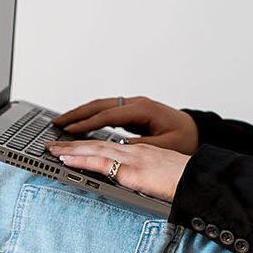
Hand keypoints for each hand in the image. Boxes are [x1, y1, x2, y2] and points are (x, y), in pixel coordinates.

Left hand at [47, 139, 189, 203]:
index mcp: (144, 154)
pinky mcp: (132, 169)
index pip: (111, 147)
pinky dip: (81, 158)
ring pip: (94, 149)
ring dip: (71, 149)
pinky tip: (66, 159)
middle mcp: (136, 151)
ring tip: (52, 149)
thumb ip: (149, 182)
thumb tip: (140, 189)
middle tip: (53, 144)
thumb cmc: (190, 184)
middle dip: (74, 144)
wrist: (204, 181)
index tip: (75, 147)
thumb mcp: (165, 180)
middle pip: (98, 144)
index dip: (91, 147)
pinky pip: (100, 161)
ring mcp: (133, 158)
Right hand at [51, 95, 198, 153]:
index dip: (87, 124)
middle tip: (56, 124)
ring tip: (62, 123)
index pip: (108, 115)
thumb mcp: (164, 146)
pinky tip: (80, 125)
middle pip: (99, 105)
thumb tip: (116, 148)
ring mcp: (133, 106)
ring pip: (101, 106)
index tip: (70, 131)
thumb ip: (140, 146)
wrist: (196, 130)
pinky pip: (106, 112)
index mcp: (142, 109)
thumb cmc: (184, 139)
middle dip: (76, 114)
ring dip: (80, 114)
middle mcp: (135, 103)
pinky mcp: (132, 112)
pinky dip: (90, 117)